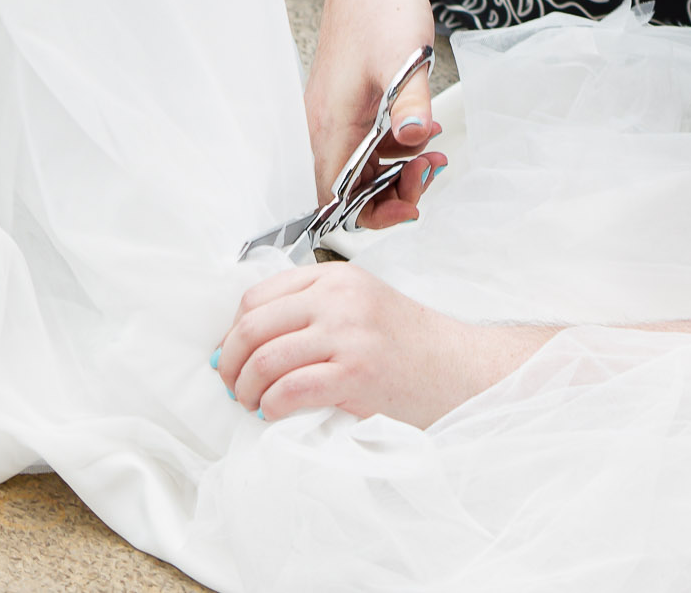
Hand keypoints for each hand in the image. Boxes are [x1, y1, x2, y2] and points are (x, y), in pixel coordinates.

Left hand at [213, 262, 553, 427]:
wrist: (459, 369)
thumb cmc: (409, 346)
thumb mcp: (360, 306)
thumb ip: (312, 311)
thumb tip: (244, 342)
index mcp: (334, 278)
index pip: (256, 296)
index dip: (233, 332)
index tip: (231, 356)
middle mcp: (338, 298)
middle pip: (253, 326)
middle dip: (231, 363)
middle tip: (232, 385)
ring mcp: (348, 334)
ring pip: (265, 358)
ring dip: (247, 389)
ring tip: (252, 403)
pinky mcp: (356, 372)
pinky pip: (290, 388)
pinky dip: (272, 405)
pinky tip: (275, 413)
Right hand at [303, 0, 444, 228]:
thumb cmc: (383, 11)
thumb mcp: (404, 62)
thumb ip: (409, 105)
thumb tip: (413, 140)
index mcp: (331, 123)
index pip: (336, 196)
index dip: (371, 214)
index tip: (411, 206)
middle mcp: (323, 123)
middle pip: (348, 187)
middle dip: (391, 192)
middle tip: (429, 173)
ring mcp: (334, 111)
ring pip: (360, 165)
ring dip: (397, 168)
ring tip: (433, 152)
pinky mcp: (346, 100)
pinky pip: (366, 140)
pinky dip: (394, 145)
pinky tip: (422, 129)